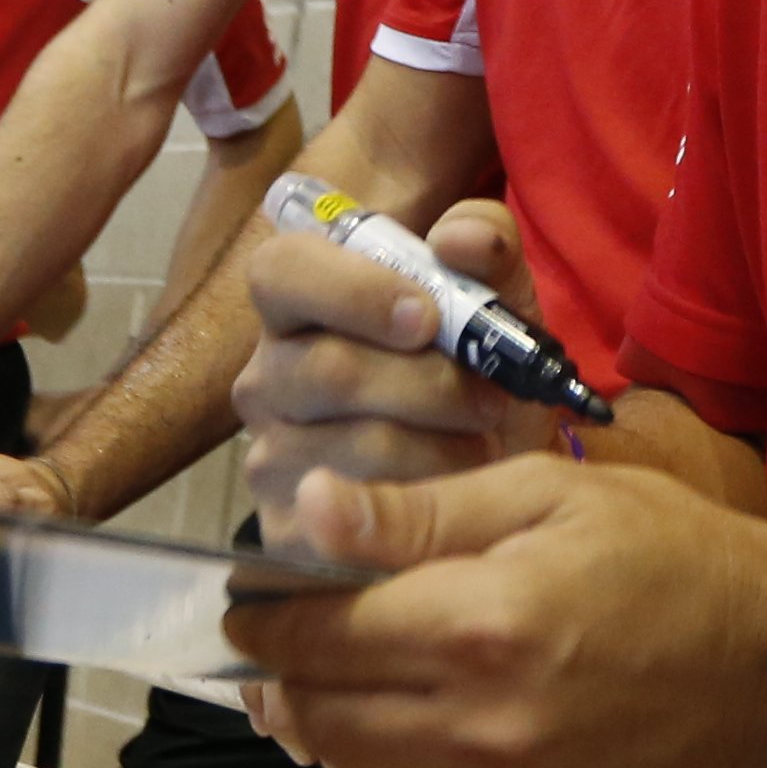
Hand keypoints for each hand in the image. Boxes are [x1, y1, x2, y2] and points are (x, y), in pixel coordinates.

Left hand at [227, 456, 766, 767]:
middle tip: (294, 649)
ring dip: (351, 730)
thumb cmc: (673, 563)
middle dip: (293, 680)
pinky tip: (456, 735)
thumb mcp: (550, 499)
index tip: (252, 608)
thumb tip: (306, 513)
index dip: (267, 622)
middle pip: (325, 719)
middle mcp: (485, 735)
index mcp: (482, 629)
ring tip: (376, 685)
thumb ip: (418, 515)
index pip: (318, 638)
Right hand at [232, 207, 541, 526]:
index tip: (426, 316)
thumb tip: (460, 241)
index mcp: (299, 301)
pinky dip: (428, 501)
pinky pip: (359, 515)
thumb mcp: (496, 290)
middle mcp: (267, 376)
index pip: (282, 270)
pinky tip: (453, 490)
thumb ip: (485, 241)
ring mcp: (269, 454)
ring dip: (443, 443)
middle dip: (429, 383)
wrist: (499, 462)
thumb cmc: (479, 365)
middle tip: (491, 396)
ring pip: (357, 445)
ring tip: (483, 440)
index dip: (353, 290)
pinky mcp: (285, 526)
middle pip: (330, 369)